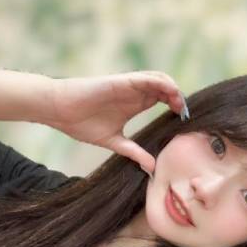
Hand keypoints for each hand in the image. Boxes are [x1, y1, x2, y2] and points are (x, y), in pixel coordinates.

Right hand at [40, 71, 188, 173]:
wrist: (60, 110)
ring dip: (174, 90)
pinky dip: (162, 83)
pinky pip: (147, 78)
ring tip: (180, 106)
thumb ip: (133, 152)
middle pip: (166, 89)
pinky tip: (170, 94)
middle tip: (185, 116)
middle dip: (179, 100)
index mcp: (134, 104)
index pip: (162, 100)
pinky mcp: (122, 81)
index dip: (175, 108)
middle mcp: (134, 93)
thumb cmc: (81, 123)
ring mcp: (129, 86)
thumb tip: (151, 168)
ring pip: (160, 80)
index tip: (183, 122)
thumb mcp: (114, 142)